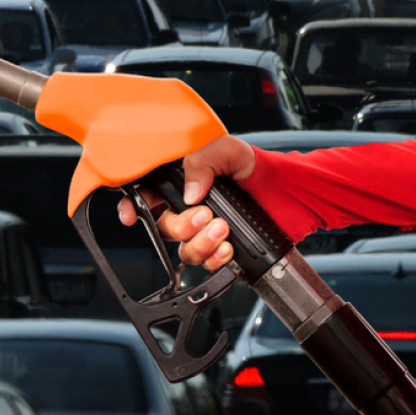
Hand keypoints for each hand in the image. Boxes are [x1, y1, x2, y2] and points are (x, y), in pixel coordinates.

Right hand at [117, 135, 256, 270]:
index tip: (130, 216)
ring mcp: (203, 232)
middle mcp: (188, 210)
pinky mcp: (220, 249)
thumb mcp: (227, 150)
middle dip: (182, 226)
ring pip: (184, 250)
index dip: (132, 207)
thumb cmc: (254, 166)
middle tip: (204, 214)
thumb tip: (189, 191)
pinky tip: (228, 247)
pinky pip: (207, 264)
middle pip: (165, 228)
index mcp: (181, 184)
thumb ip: (202, 163)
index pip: (146, 196)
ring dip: (201, 243)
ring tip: (222, 228)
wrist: (285, 189)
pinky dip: (216, 258)